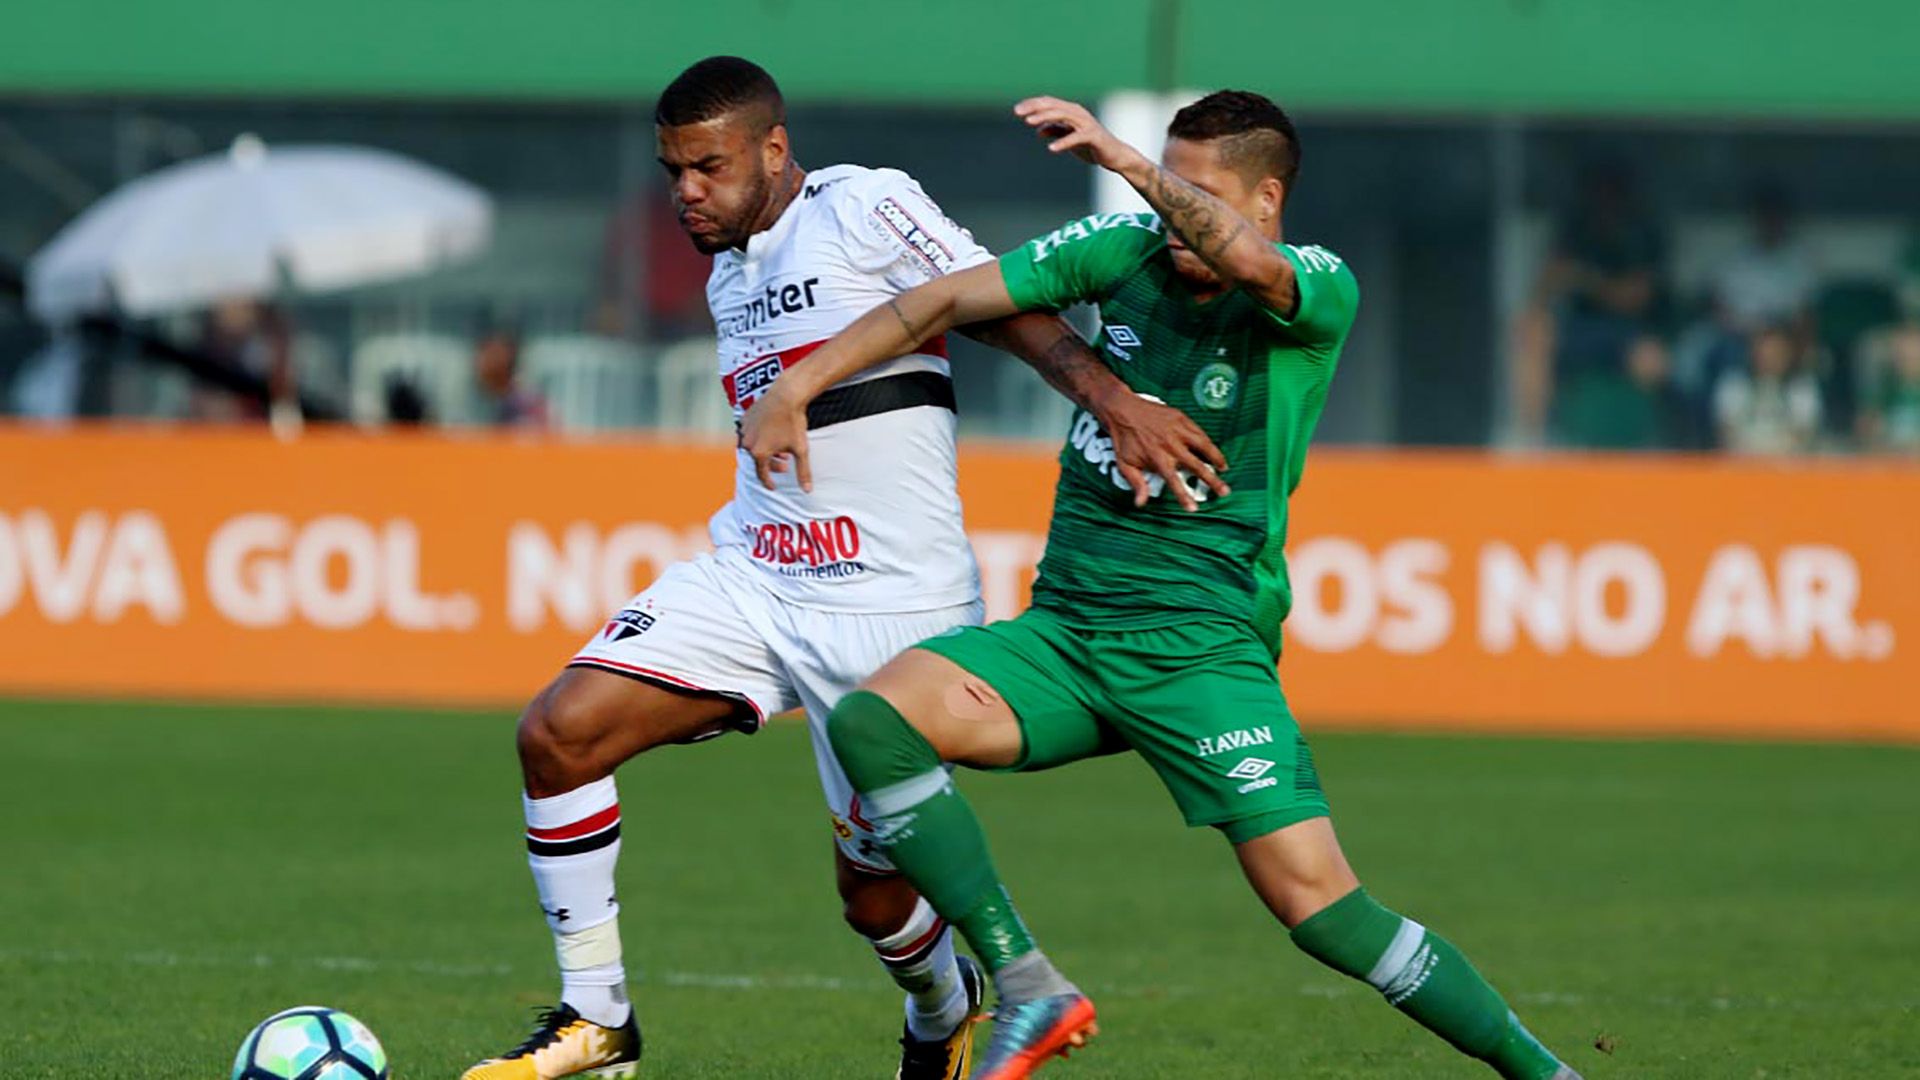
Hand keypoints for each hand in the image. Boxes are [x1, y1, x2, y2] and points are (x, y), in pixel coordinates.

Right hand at [738, 383, 812, 492]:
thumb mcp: (801, 449)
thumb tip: (808, 491)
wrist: (786, 396)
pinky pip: (749, 433)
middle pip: (757, 460)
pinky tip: (771, 434)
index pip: (762, 475)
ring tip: (779, 449)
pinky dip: (759, 438)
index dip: (769, 482)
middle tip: (785, 464)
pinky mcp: (744, 418)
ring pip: (752, 447)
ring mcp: (744, 430)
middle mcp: (747, 444)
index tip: (774, 487)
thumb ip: (802, 472)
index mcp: (759, 454)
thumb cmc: (794, 423)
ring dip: (765, 451)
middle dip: (771, 465)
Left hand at [1014, 96, 1141, 171]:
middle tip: (1018, 113)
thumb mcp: (1068, 137)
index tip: (1017, 110)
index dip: (1032, 105)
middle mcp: (1078, 113)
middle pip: (1053, 106)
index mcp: (1072, 111)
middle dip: (1035, 108)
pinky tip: (1051, 149)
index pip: (1049, 103)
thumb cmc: (1090, 145)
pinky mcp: (1093, 136)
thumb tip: (1038, 130)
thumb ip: (1055, 131)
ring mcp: (1086, 123)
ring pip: (1063, 116)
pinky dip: (1063, 142)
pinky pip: (1076, 137)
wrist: (1113, 155)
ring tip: (1030, 123)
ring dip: (1045, 118)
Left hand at [1098, 390, 1229, 510]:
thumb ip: (1137, 483)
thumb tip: (1141, 503)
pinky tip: (1213, 450)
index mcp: (1157, 458)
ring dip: (1216, 458)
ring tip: (1224, 469)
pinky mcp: (1181, 418)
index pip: (1174, 481)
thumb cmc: (1124, 438)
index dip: (1184, 496)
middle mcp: (1170, 445)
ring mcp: (1178, 430)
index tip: (1194, 509)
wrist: (1122, 410)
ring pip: (1204, 446)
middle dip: (1212, 481)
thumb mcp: (1125, 464)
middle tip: (1224, 492)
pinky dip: (1209, 442)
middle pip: (1197, 466)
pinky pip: (1200, 432)